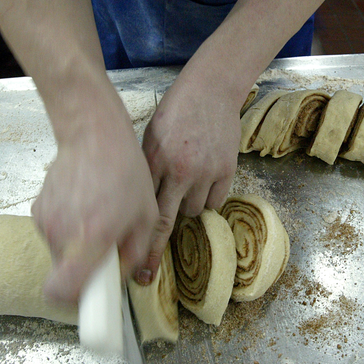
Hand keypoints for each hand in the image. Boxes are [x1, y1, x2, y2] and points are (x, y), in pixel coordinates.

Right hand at [32, 99, 158, 305]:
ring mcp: (44, 221)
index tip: (91, 297)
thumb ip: (136, 253)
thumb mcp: (145, 214)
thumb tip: (130, 278)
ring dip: (78, 247)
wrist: (93, 133)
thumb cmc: (124, 171)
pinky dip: (68, 229)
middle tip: (107, 247)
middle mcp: (60, 233)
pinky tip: (85, 206)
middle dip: (86, 269)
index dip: (74, 302)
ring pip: (59, 253)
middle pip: (65, 274)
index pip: (62, 292)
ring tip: (99, 217)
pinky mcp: (37, 209)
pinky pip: (53, 233)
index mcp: (89, 238)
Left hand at [137, 68, 246, 284]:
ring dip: (188, 206)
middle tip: (147, 274)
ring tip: (185, 185)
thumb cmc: (175, 112)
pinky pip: (216, 201)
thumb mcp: (150, 139)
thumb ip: (148, 171)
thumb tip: (139, 205)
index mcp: (154, 161)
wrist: (211, 90)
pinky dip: (208, 197)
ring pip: (195, 211)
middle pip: (167, 222)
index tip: (137, 270)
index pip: (145, 211)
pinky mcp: (227, 169)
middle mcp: (179, 170)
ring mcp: (206, 171)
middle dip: (155, 251)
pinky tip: (203, 180)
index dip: (140, 244)